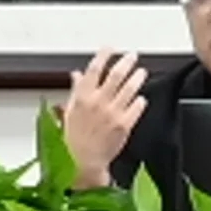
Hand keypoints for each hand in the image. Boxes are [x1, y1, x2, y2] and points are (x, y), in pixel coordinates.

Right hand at [62, 48, 148, 188]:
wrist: (82, 162)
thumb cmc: (73, 139)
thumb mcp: (69, 111)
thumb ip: (76, 90)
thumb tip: (78, 75)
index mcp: (82, 97)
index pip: (94, 69)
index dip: (103, 55)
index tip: (109, 49)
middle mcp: (98, 102)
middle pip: (116, 75)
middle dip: (126, 62)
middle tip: (132, 56)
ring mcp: (113, 113)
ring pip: (130, 88)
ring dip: (137, 77)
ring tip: (141, 72)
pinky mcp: (124, 125)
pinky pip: (137, 107)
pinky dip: (140, 100)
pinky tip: (140, 98)